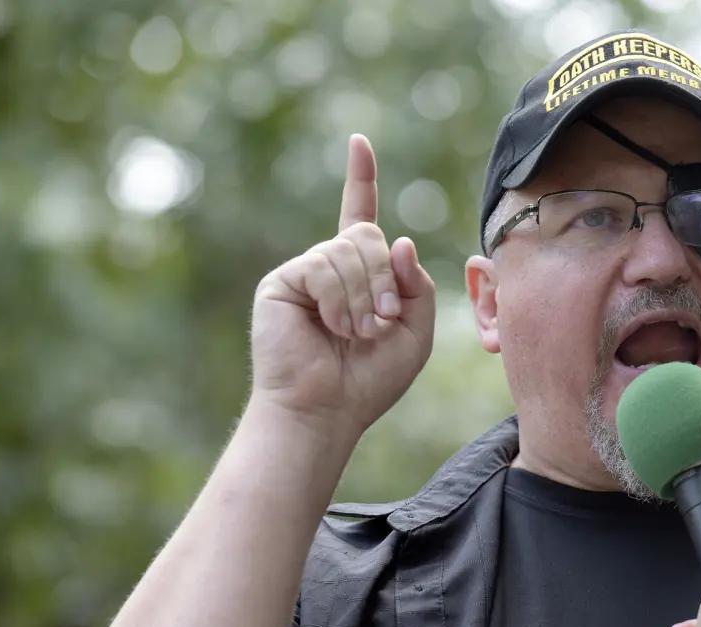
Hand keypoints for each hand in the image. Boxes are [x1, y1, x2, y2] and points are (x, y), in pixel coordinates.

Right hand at [248, 134, 436, 434]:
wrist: (326, 410)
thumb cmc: (369, 379)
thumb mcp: (415, 331)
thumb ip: (417, 285)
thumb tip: (400, 241)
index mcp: (359, 274)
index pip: (360, 215)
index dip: (360, 179)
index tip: (359, 143)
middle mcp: (329, 266)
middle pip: (367, 235)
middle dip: (384, 277)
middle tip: (381, 321)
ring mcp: (304, 272)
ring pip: (348, 250)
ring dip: (364, 295)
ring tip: (357, 332)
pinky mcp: (282, 282)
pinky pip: (323, 266)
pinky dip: (340, 299)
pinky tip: (332, 327)